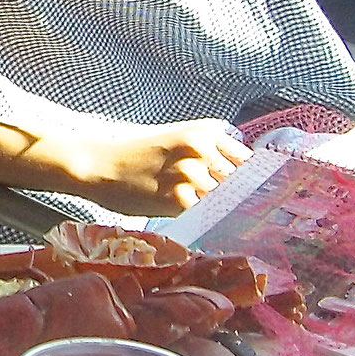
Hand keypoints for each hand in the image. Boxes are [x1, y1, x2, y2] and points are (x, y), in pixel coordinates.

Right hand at [51, 118, 250, 215]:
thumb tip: (242, 181)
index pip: (249, 161)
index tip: (256, 196)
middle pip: (242, 183)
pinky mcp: (179, 198)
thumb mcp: (176, 140)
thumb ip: (209, 154)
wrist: (98, 164)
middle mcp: (203, 148)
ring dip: (224, 214)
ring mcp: (192, 173)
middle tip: (241, 216)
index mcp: (206, 131)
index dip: (253, 181)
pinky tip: (199, 224)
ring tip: (218, 223)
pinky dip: (207, 223)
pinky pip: (206, 217)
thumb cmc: (135, 154)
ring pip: (227, 202)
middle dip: (240, 199)